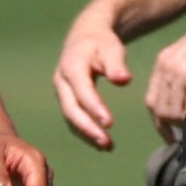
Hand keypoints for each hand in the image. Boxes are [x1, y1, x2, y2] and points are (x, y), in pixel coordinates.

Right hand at [53, 4, 129, 146]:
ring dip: (87, 134)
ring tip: (108, 147)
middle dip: (88, 128)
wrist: (85, 37)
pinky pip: (74, 118)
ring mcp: (62, 92)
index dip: (94, 108)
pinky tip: (103, 143)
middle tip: (107, 144)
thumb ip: (116, 65)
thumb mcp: (111, 48)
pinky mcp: (66, 99)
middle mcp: (62, 81)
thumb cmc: (101, 43)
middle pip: (71, 109)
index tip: (110, 123)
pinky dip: (86, 132)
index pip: (82, 91)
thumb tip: (123, 80)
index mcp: (71, 66)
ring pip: (71, 118)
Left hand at [146, 14, 185, 140]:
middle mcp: (168, 67)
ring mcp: (181, 71)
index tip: (170, 137)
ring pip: (173, 111)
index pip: (152, 101)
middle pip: (161, 109)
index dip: (160, 123)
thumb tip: (181, 111)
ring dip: (185, 123)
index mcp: (164, 62)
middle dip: (173, 125)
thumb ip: (180, 78)